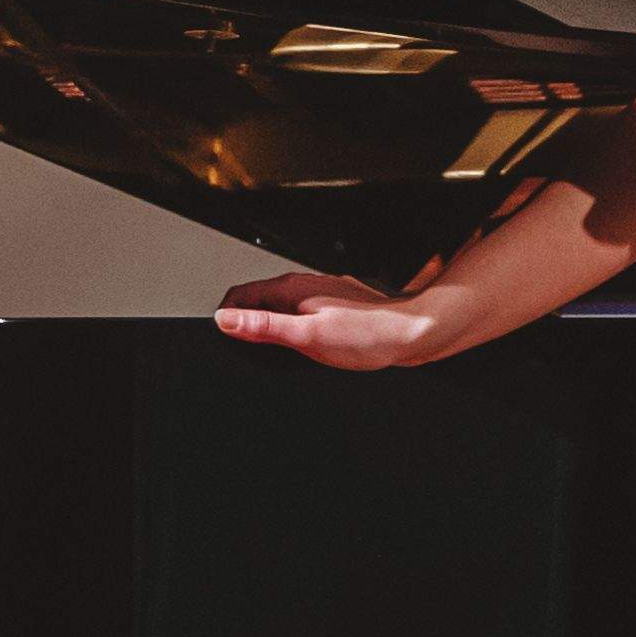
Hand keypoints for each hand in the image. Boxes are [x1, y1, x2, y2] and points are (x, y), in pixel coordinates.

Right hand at [213, 270, 443, 369]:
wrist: (411, 333)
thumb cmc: (368, 336)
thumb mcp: (306, 336)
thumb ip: (263, 327)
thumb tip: (226, 320)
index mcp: (292, 288)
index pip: (240, 295)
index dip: (226, 317)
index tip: (224, 337)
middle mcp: (305, 285)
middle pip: (259, 300)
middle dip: (247, 323)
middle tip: (248, 350)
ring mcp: (321, 293)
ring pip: (282, 307)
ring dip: (272, 327)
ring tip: (275, 351)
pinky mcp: (336, 305)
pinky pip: (303, 314)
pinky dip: (295, 329)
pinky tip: (307, 348)